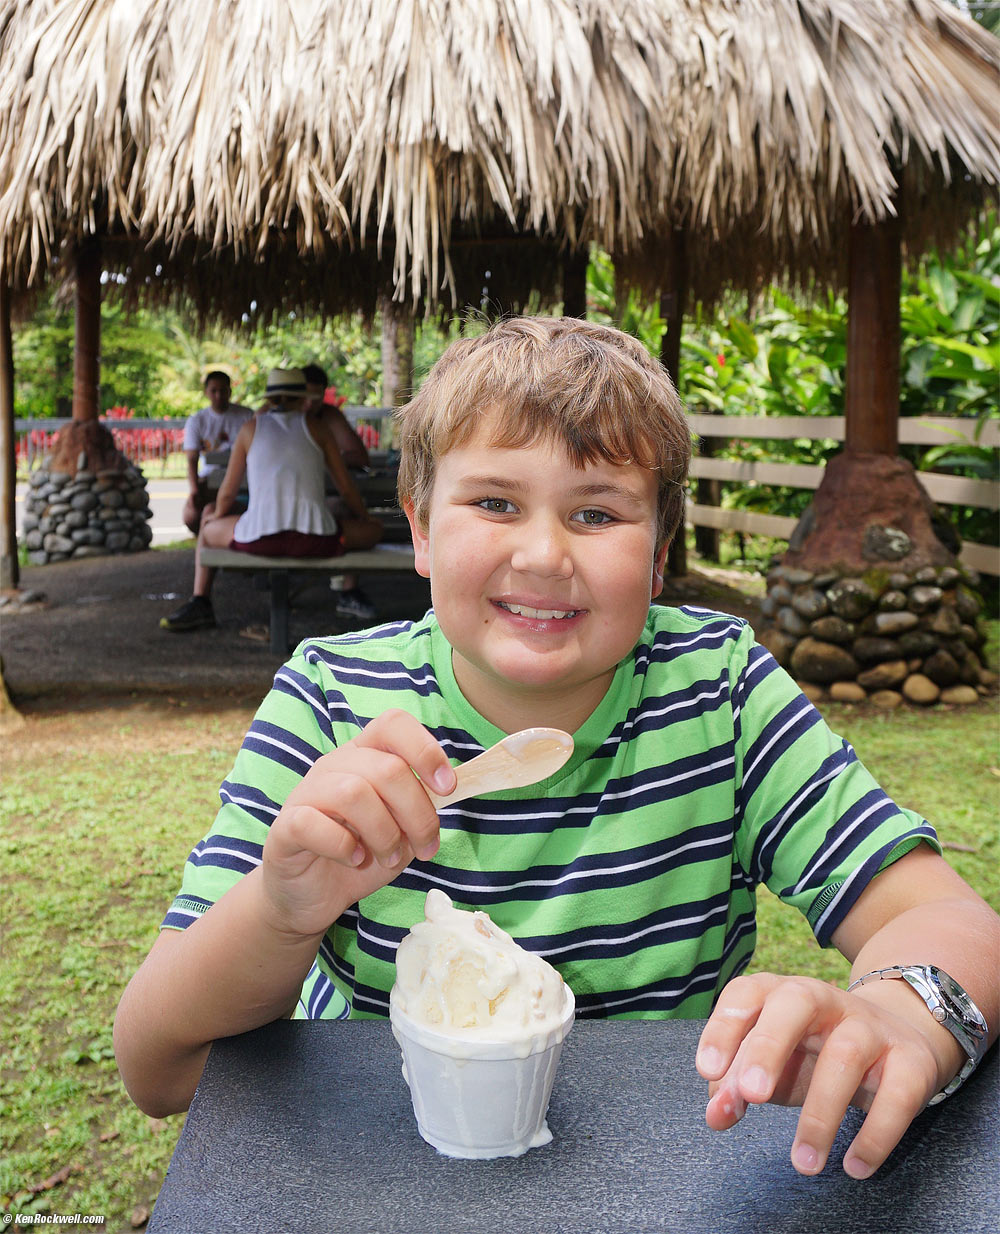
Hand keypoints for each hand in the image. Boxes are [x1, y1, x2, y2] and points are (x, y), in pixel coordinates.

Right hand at [260, 709, 456, 939]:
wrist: (311, 894)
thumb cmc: (361, 854)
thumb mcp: (402, 828)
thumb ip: (420, 806)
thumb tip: (446, 791)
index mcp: (365, 755)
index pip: (393, 723)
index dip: (426, 750)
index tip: (447, 788)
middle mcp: (334, 765)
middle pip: (387, 768)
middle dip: (417, 814)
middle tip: (424, 848)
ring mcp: (306, 793)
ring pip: (354, 793)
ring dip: (384, 833)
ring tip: (389, 856)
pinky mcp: (284, 827)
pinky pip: (313, 823)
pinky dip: (343, 847)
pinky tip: (353, 860)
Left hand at [696, 972, 939, 1178]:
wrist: (901, 1039)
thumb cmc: (817, 1053)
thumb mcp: (774, 1065)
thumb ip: (736, 1086)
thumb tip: (715, 1114)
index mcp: (782, 994)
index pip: (748, 992)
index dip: (725, 1026)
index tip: (708, 1070)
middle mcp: (825, 999)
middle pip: (796, 1002)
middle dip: (769, 1046)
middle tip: (751, 1095)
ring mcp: (871, 1026)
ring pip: (845, 1055)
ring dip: (820, 1114)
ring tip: (803, 1163)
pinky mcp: (911, 1060)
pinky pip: (898, 1094)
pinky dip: (877, 1133)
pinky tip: (855, 1165)